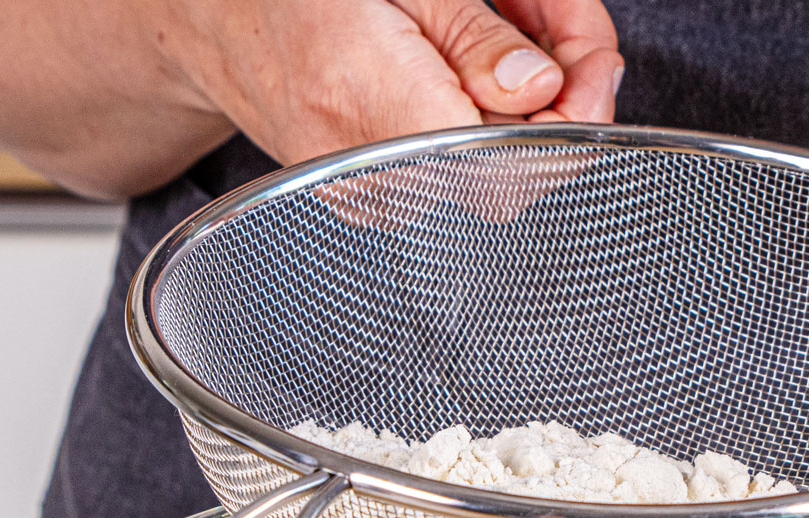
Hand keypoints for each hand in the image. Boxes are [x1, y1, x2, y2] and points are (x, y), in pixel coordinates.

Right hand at [160, 0, 621, 167]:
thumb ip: (478, 40)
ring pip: (492, 180)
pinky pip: (457, 182)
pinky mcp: (368, 203)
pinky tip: (481, 80)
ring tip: (520, 41)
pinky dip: (490, 131)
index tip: (594, 65)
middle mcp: (363, 164)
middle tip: (572, 41)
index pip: (505, 158)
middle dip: (563, 106)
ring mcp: (363, 196)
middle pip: (510, 177)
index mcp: (367, 94)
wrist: (214, 23)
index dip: (571, 120)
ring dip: (529, 114)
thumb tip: (543, 90)